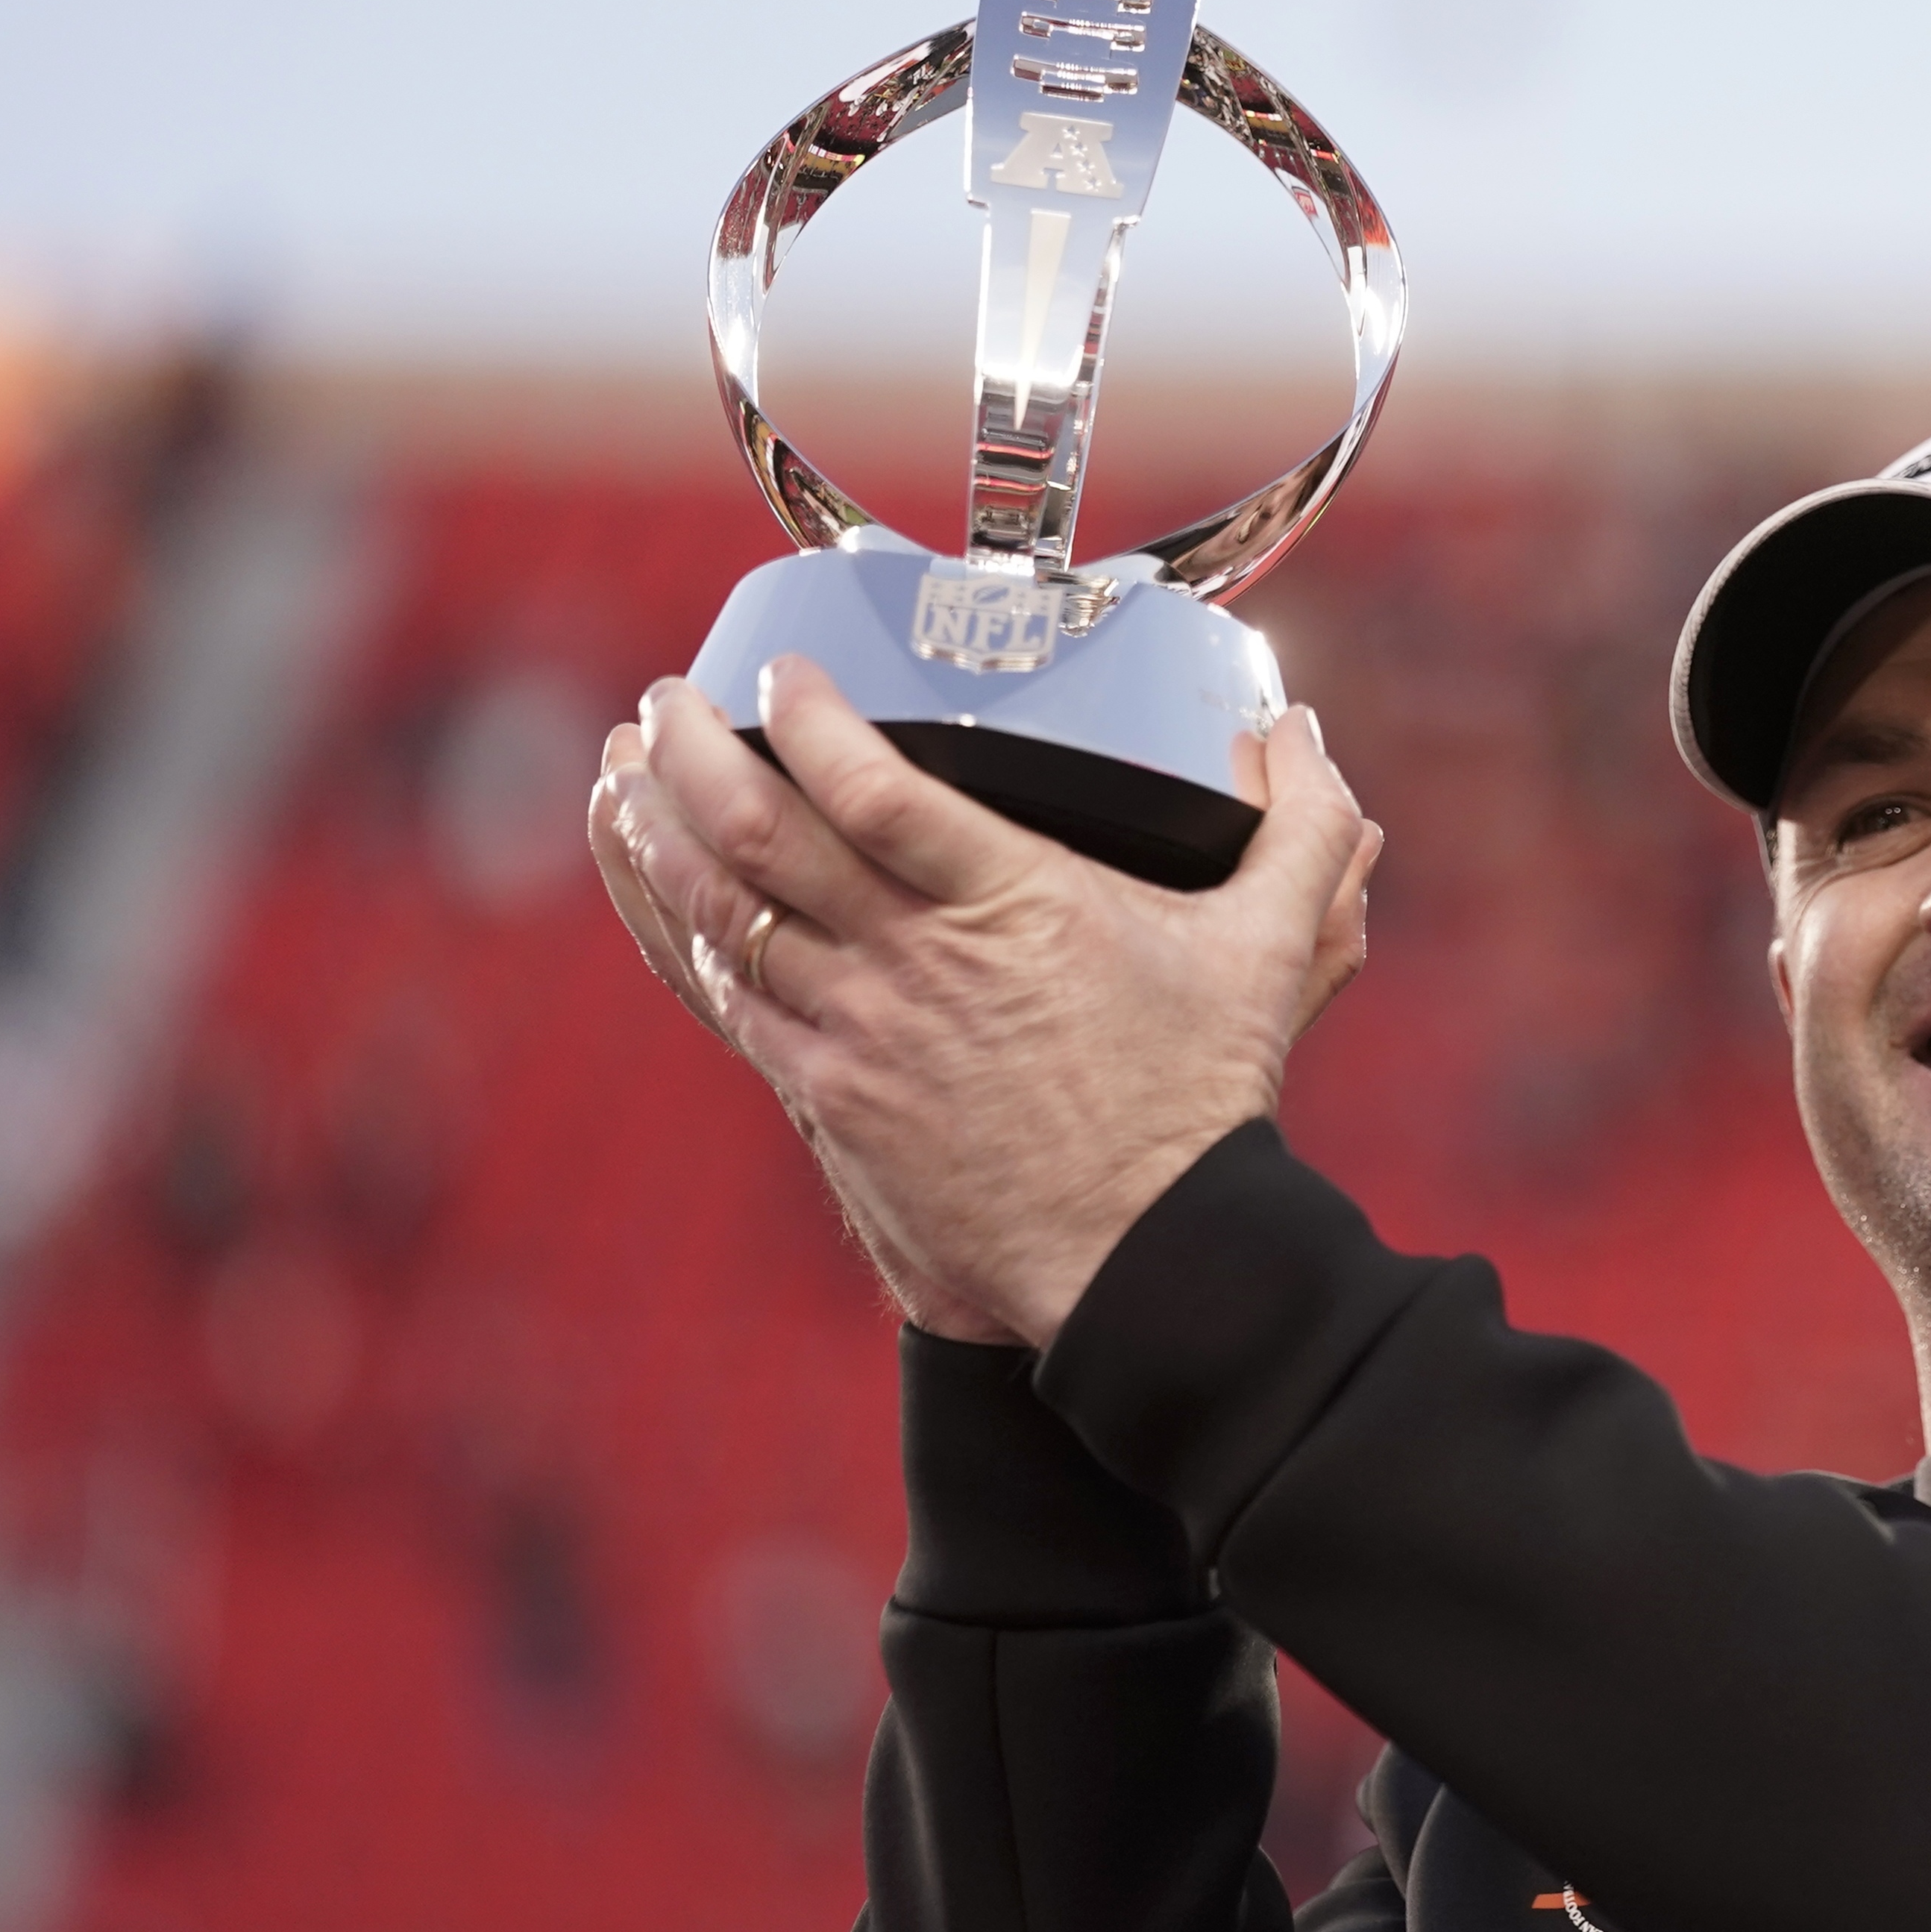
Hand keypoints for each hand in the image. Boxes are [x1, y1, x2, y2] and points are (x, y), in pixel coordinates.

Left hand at [601, 653, 1378, 1346]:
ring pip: (726, 913)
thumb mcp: (1269, 952)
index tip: (783, 671)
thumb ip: (1300, 830)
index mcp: (1016, 904)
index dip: (807, 717)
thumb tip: (1299, 730)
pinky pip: (732, 999)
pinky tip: (664, 889)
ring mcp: (865, 1036)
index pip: (872, 788)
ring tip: (630, 771)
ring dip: (662, 831)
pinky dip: (680, 932)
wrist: (1146, 1260)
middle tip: (668, 699)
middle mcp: (920, 964)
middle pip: (764, 835)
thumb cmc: (1199, 1104)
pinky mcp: (834, 1100)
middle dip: (693, 750)